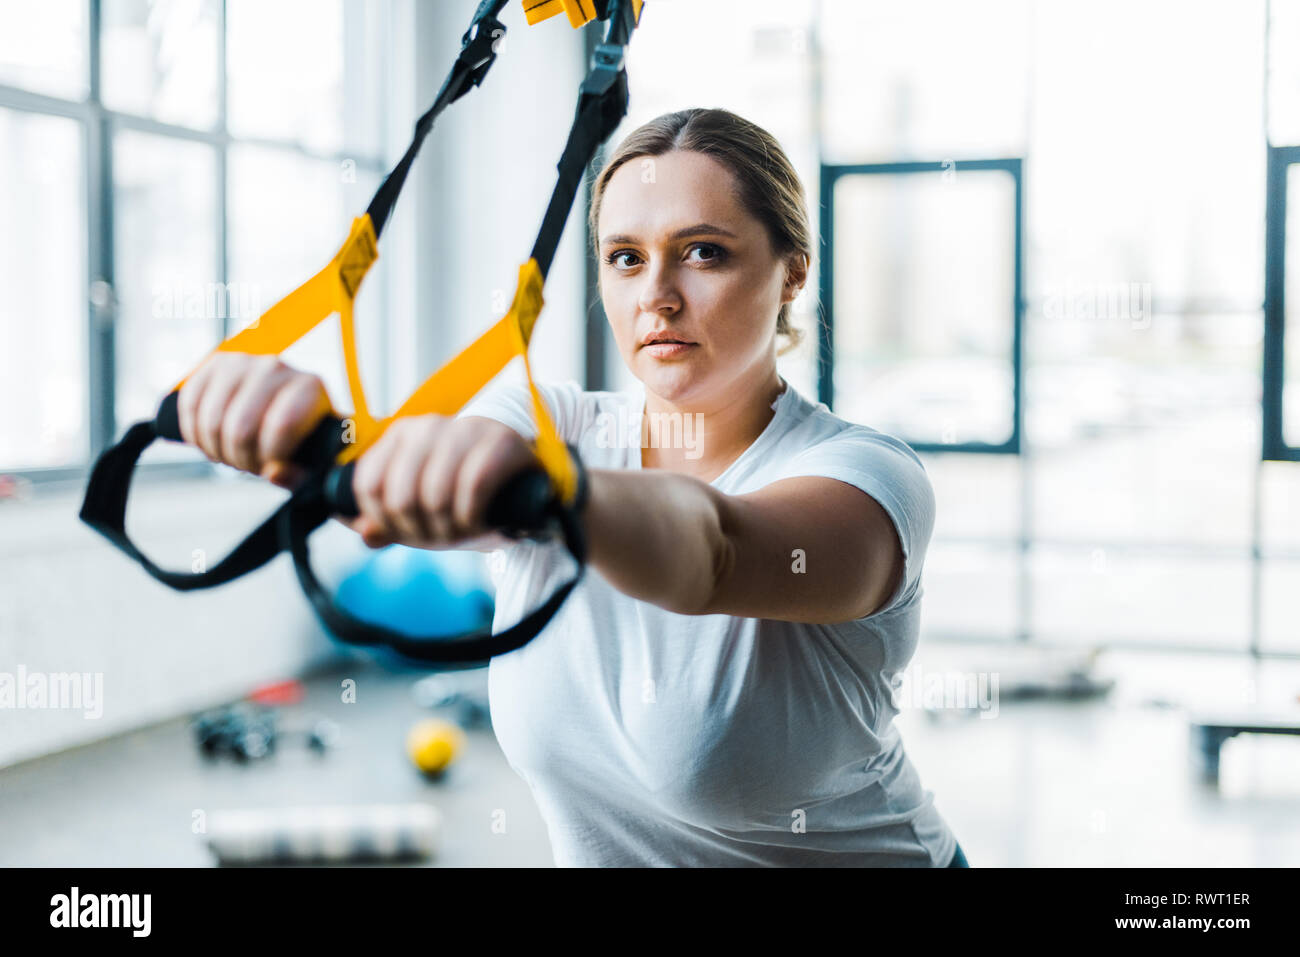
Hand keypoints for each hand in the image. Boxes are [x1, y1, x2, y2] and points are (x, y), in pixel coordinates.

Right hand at [176, 353, 331, 489]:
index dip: (268, 457)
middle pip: (240, 428)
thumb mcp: (309, 462)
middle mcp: (274, 368)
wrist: (284, 406)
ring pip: (211, 421)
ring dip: (216, 450)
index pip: (280, 425)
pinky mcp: (214, 364)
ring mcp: (241, 361)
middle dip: (240, 459)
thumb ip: (298, 475)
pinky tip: (210, 442)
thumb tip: (273, 473)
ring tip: (232, 455)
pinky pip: (189, 404)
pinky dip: (195, 434)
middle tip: (249, 464)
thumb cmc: (299, 437)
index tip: (270, 467)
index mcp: (307, 387)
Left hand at [343, 414, 541, 549]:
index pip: (368, 484)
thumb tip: (364, 532)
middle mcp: (428, 427)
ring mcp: (465, 431)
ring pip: (435, 495)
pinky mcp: (500, 442)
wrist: (522, 468)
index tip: (405, 532)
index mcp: (400, 435)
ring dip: (449, 528)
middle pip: (400, 497)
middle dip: (419, 530)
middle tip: (439, 538)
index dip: (383, 520)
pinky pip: (474, 487)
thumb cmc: (464, 488)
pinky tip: (479, 522)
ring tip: (461, 532)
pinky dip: (473, 516)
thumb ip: (389, 520)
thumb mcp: (424, 506)